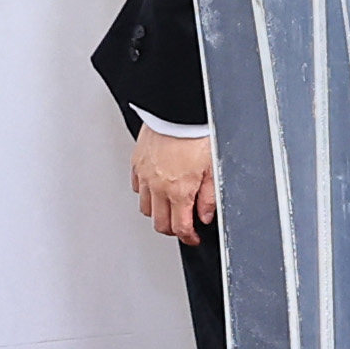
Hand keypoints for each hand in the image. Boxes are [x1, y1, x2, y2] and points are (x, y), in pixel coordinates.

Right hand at [132, 126, 215, 245]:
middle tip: (183, 225)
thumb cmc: (196, 133)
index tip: (193, 237)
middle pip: (160, 223)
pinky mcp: (137, 163)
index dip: (188, 238)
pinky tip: (157, 187)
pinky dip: (146, 193)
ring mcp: (144, 175)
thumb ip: (209, 197)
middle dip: (173, 229)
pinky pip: (137, 187)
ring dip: (158, 211)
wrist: (178, 110)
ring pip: (145, 208)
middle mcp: (158, 186)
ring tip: (170, 205)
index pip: (179, 227)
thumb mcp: (213, 168)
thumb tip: (205, 216)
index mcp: (178, 191)